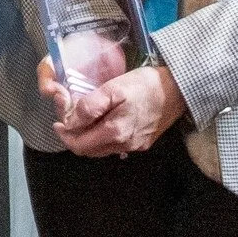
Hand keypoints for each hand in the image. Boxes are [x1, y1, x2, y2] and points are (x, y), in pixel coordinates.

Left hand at [40, 58, 186, 156]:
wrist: (179, 89)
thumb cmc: (146, 85)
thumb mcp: (114, 88)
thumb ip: (90, 106)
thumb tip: (71, 121)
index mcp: (115, 133)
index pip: (80, 145)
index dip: (65, 135)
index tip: (58, 123)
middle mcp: (125, 145)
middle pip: (90, 151)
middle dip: (75, 138)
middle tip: (68, 121)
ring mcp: (136, 147)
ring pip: (103, 150)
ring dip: (89, 139)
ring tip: (84, 121)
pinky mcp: (144, 143)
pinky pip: (117, 146)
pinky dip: (104, 138)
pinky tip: (105, 123)